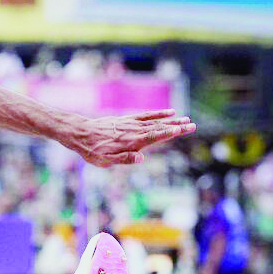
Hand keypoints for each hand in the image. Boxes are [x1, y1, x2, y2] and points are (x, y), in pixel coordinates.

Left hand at [66, 109, 195, 166]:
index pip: (153, 137)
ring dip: (171, 120)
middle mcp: (133, 131)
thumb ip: (124, 159)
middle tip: (193, 125)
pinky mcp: (126, 120)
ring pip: (155, 121)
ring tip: (186, 119)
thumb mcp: (105, 160)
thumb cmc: (92, 150)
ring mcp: (130, 124)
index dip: (168, 133)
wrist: (79, 133)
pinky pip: (145, 116)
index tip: (181, 129)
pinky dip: (157, 114)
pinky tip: (168, 112)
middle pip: (158, 128)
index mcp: (130, 142)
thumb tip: (141, 159)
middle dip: (176, 127)